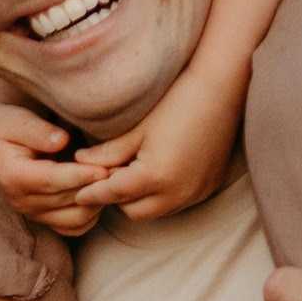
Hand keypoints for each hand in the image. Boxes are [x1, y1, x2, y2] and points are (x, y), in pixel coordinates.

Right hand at [0, 101, 110, 241]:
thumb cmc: (8, 124)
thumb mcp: (15, 120)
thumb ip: (37, 130)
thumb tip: (61, 141)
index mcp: (12, 176)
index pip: (51, 180)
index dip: (79, 176)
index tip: (103, 169)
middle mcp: (21, 201)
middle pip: (67, 200)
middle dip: (95, 188)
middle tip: (121, 172)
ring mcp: (33, 214)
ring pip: (75, 218)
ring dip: (97, 202)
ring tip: (114, 181)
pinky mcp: (45, 220)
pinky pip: (75, 228)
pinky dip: (92, 215)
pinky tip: (101, 193)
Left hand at [74, 59, 244, 225]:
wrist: (223, 89)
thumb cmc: (177, 100)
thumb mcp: (137, 128)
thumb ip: (108, 151)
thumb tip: (81, 161)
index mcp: (155, 176)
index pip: (113, 194)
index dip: (93, 193)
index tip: (78, 194)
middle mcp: (177, 192)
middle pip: (133, 211)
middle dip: (118, 197)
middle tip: (110, 173)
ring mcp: (195, 193)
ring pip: (155, 211)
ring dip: (140, 198)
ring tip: (134, 170)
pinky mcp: (208, 188)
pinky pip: (176, 203)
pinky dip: (162, 195)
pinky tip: (159, 172)